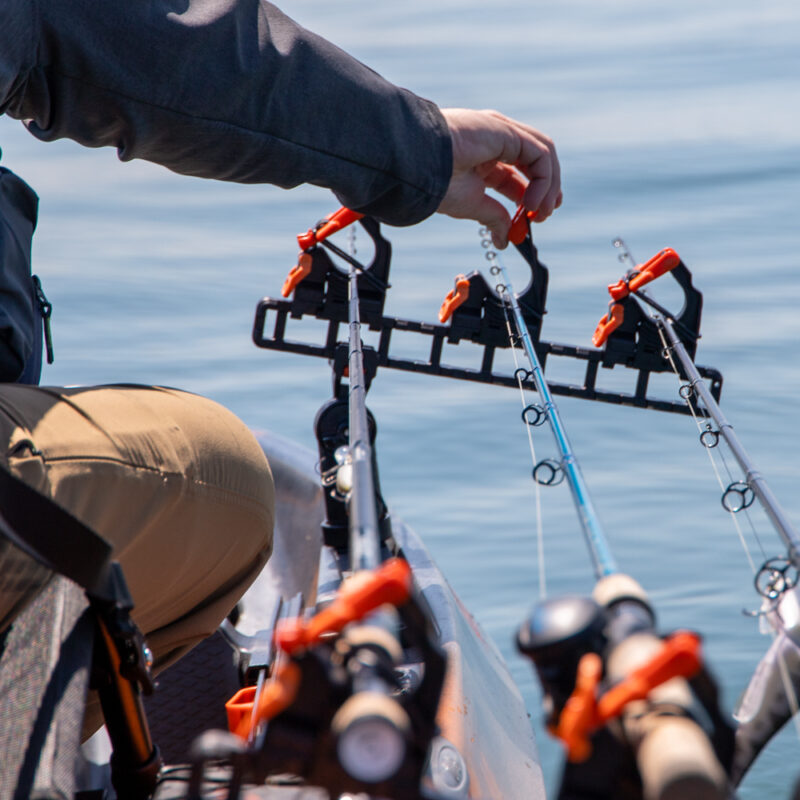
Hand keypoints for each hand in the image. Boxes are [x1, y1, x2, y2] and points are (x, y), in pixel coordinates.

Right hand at [437, 108, 561, 247]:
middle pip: (536, 161)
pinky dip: (543, 181)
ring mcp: (503, 132)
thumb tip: (504, 240)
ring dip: (549, 186)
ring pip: (543, 155)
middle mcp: (496, 140)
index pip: (517, 175)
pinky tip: (531, 202)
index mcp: (484, 157)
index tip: (534, 219)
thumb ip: (494, 217)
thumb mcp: (472, 205)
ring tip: (540, 212)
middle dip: (547, 188)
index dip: (531, 196)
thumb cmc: (436, 182)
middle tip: (544, 215)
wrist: (418, 165)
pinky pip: (540, 154)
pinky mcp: (508, 130)